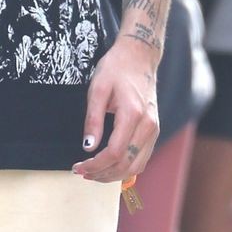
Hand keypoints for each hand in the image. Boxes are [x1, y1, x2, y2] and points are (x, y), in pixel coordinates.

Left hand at [73, 39, 159, 183]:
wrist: (139, 57)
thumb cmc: (116, 69)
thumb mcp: (97, 89)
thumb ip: (93, 120)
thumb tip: (88, 147)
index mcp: (133, 114)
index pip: (115, 152)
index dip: (95, 165)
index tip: (78, 167)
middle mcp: (148, 125)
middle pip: (127, 164)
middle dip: (102, 174)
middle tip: (82, 173)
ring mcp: (154, 129)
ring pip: (137, 165)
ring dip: (114, 175)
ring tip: (94, 173)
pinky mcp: (154, 130)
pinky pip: (142, 158)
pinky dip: (126, 168)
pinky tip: (110, 166)